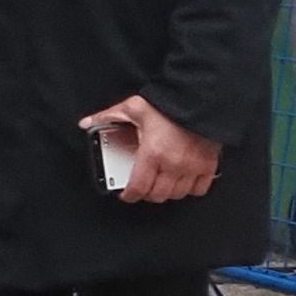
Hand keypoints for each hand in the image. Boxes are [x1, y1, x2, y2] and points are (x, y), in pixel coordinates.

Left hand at [86, 94, 218, 204]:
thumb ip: (108, 117)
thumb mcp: (133, 108)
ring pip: (177, 194)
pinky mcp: (209, 165)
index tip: (125, 194)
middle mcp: (174, 164)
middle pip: (158, 195)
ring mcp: (193, 167)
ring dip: (166, 192)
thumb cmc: (168, 105)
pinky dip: (189, 189)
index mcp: (153, 152)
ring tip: (159, 183)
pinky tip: (181, 181)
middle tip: (141, 187)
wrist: (199, 100)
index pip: (139, 187)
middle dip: (146, 194)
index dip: (129, 195)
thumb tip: (87, 123)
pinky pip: (199, 189)